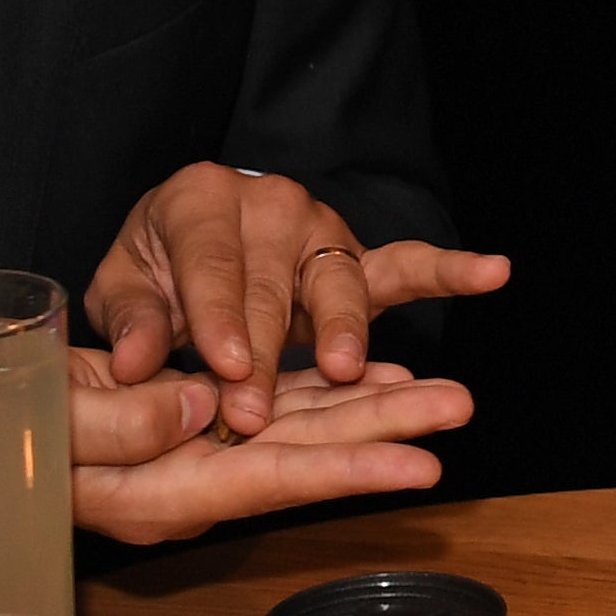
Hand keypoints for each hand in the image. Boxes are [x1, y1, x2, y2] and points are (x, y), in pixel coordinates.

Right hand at [62, 343, 470, 541]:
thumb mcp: (42, 428)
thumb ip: (120, 424)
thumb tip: (202, 410)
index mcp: (157, 497)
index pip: (268, 482)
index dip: (347, 469)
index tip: (420, 464)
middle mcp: (193, 481)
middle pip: (305, 457)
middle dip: (385, 431)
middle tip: (459, 407)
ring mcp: (198, 453)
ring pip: (300, 428)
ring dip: (371, 407)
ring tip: (441, 392)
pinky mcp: (195, 419)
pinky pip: (273, 407)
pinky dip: (325, 391)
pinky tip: (375, 373)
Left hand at [86, 162, 510, 437]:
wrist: (193, 233)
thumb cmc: (157, 266)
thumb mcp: (123, 283)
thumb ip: (132, 321)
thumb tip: (132, 366)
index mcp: (199, 200)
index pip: (210, 264)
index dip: (218, 319)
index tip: (225, 370)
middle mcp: (269, 202)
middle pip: (272, 285)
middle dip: (267, 355)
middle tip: (254, 414)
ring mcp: (322, 227)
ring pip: (338, 282)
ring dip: (342, 329)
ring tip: (345, 368)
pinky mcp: (358, 257)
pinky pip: (407, 265)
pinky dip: (450, 270)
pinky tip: (493, 271)